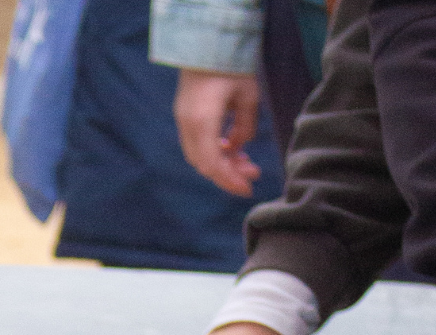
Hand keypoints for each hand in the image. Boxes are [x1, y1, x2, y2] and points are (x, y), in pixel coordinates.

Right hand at [174, 70, 263, 196]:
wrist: (206, 44)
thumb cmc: (231, 66)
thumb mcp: (248, 96)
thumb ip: (245, 127)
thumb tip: (239, 147)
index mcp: (203, 122)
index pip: (213, 164)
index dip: (230, 180)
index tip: (248, 188)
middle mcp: (187, 125)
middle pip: (204, 164)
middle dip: (228, 173)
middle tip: (253, 174)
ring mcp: (182, 120)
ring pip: (198, 155)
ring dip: (220, 162)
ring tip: (244, 160)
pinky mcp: (184, 115)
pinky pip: (195, 143)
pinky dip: (212, 150)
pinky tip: (230, 147)